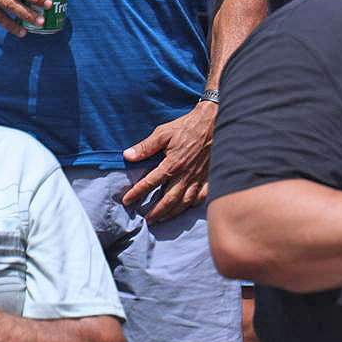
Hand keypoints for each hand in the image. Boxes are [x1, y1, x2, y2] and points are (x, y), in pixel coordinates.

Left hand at [122, 101, 216, 221]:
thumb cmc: (188, 126)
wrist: (214, 121)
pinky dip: (193, 205)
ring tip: (163, 218)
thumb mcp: (163, 133)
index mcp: (173, 164)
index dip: (137, 193)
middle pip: (168, 200)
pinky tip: (187, 207)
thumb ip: (145, 147)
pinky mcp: (210, 177)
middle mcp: (185, 175)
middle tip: (147, 220)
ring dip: (172, 213)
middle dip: (156, 212)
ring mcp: (199, 178)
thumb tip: (127, 156)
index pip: (150, 183)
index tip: (127, 201)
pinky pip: (202, 196)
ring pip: (185, 202)